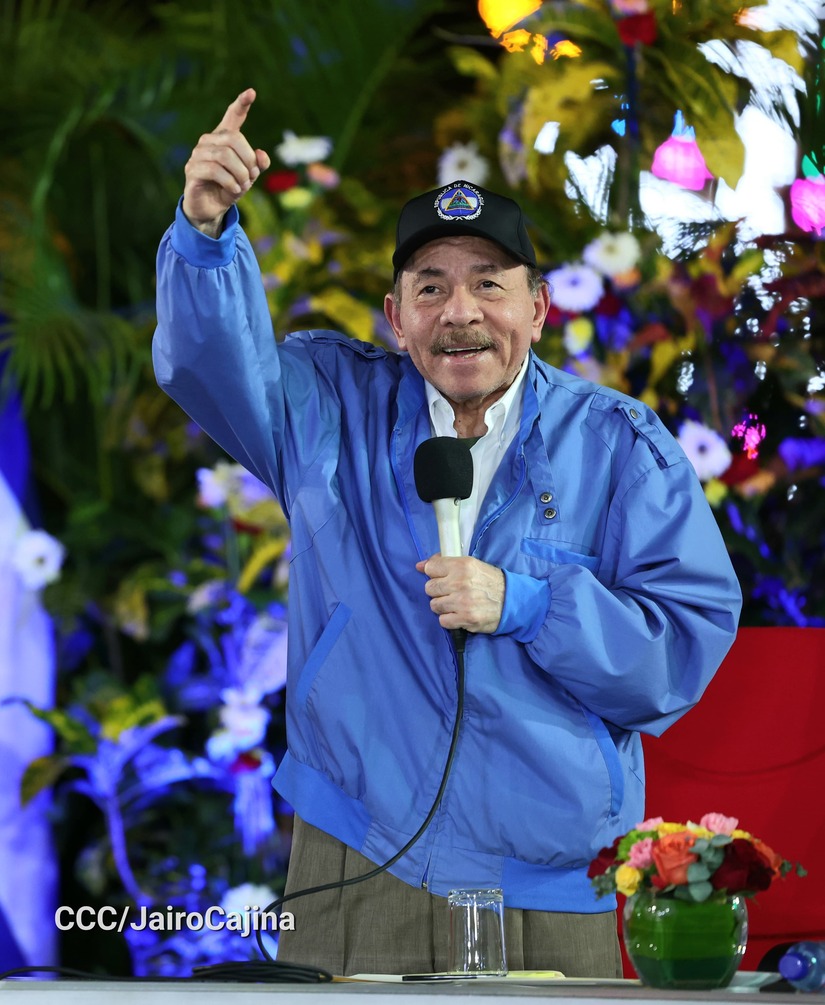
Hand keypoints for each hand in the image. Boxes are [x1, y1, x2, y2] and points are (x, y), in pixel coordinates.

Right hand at [183, 88, 270, 235]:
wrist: (211, 209)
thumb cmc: (229, 188)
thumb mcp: (248, 178)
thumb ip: (257, 165)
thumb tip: (262, 155)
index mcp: (224, 139)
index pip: (232, 117)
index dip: (241, 104)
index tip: (251, 92)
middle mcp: (209, 141)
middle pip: (234, 138)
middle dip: (248, 159)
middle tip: (251, 177)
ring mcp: (198, 154)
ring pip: (225, 155)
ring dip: (240, 174)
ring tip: (242, 186)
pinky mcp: (192, 170)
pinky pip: (214, 170)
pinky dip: (230, 181)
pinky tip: (234, 190)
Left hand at [416, 555, 504, 633]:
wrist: (512, 601)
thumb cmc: (490, 581)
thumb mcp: (471, 565)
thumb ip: (445, 563)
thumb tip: (419, 566)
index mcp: (462, 565)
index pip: (431, 568)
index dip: (433, 573)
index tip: (441, 577)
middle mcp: (460, 582)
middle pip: (429, 588)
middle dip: (438, 591)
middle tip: (450, 592)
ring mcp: (462, 602)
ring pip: (434, 605)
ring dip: (443, 606)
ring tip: (456, 604)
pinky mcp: (465, 619)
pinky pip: (442, 620)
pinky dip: (449, 619)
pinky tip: (459, 614)